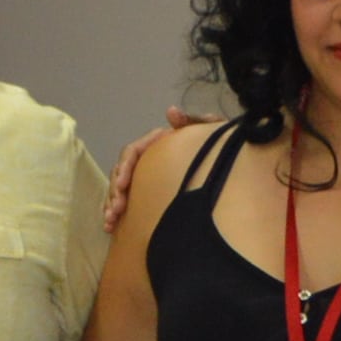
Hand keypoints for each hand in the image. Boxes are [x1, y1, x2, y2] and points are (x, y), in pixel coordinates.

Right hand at [99, 110, 208, 233]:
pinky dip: (116, 214)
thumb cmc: (220, 147)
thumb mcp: (210, 132)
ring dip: (111, 205)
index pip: (132, 152)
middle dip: (114, 193)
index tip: (122, 185)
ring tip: (109, 222)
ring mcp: (147, 176)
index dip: (124, 168)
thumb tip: (171, 112)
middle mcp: (149, 158)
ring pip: (120, 189)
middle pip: (122, 173)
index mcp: (158, 143)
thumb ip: (193, 121)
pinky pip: (127, 202)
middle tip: (115, 211)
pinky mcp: (148, 193)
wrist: (232, 166)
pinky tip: (111, 228)